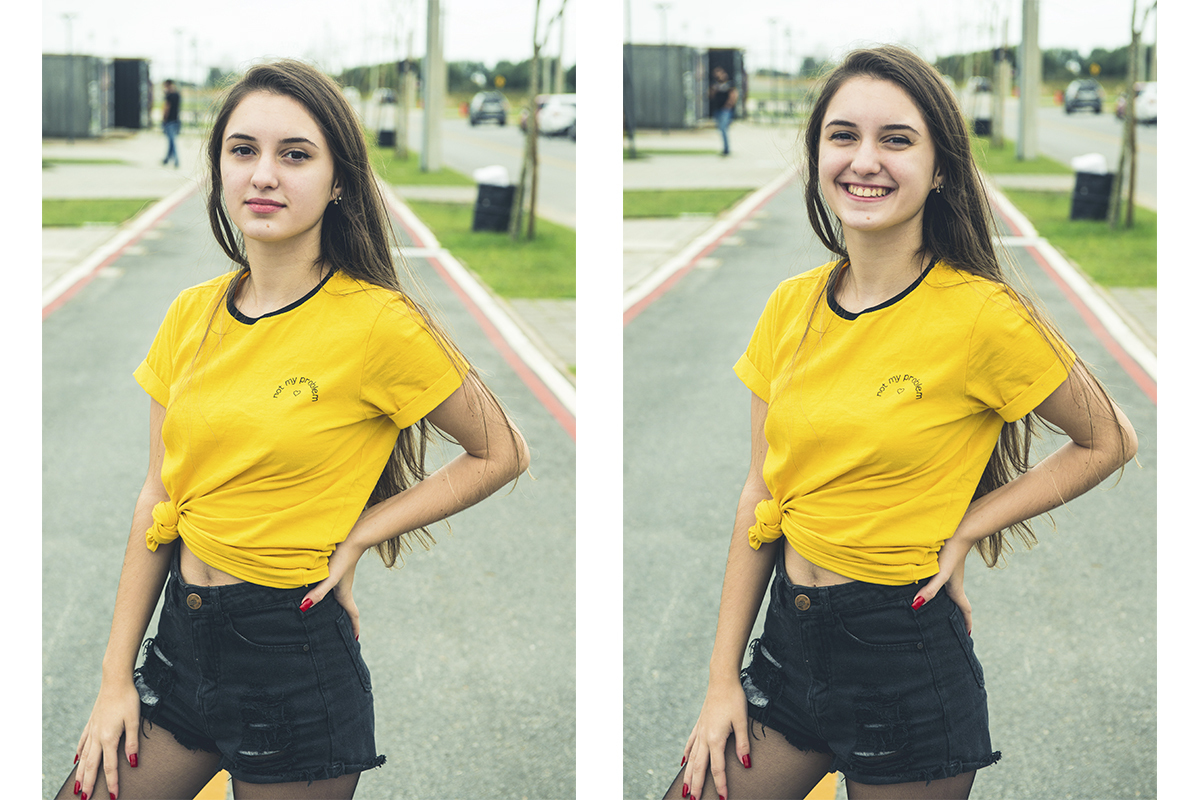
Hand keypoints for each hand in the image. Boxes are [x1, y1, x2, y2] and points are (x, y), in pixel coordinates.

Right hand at [74, 679, 140, 799]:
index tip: (112, 796)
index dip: (111, 783)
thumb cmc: (127, 699)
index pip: (110, 766)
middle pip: (91, 766)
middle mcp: (97, 737)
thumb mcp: (134, 720)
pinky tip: (77, 761)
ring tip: (77, 787)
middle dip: (89, 784)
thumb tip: (133, 763)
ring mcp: (92, 730)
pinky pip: (83, 742)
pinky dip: (79, 753)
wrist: (115, 680)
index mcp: (109, 738)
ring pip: (84, 757)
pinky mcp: (91, 723)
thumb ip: (132, 742)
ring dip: (80, 774)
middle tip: (85, 799)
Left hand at [299, 539, 365, 639]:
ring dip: (335, 607)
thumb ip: (318, 593)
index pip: (352, 615)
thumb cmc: (342, 557)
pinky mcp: (334, 570)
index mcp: (344, 594)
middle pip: (344, 608)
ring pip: (337, 598)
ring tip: (326, 615)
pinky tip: (315, 589)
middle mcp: (342, 588)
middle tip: (341, 633)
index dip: (354, 628)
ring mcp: (339, 579)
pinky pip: (330, 587)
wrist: (352, 536)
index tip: (354, 641)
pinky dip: (325, 594)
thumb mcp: (330, 577)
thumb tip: (304, 608)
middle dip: (344, 621)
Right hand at [680, 676, 749, 799]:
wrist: (722, 679)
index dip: (720, 785)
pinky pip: (691, 743)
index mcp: (715, 739)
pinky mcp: (700, 724)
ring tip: (685, 789)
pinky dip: (687, 754)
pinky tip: (683, 762)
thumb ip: (742, 744)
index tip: (722, 798)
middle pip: (699, 767)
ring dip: (688, 775)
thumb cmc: (734, 699)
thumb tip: (746, 764)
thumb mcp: (742, 721)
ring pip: (692, 758)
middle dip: (696, 786)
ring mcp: (700, 731)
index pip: (717, 768)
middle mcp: (704, 737)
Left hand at [911, 533, 973, 634]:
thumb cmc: (950, 554)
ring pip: (947, 592)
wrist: (957, 531)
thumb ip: (930, 590)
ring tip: (936, 610)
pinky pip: (939, 581)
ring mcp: (948, 574)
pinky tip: (923, 585)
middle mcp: (953, 583)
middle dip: (955, 616)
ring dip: (945, 602)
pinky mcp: (942, 565)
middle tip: (951, 627)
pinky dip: (934, 588)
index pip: (965, 610)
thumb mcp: (940, 574)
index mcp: (956, 590)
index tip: (967, 635)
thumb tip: (916, 605)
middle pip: (956, 603)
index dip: (966, 623)